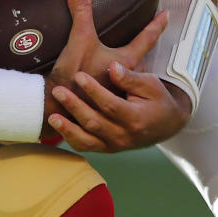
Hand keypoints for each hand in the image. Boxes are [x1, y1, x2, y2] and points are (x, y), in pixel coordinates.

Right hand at [41, 0, 168, 142]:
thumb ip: (81, 10)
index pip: (147, 39)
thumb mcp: (79, 39)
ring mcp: (117, 92)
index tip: (167, 15)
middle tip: (150, 41)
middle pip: (142, 61)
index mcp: (126, 62)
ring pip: (131, 78)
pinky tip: (108, 82)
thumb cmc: (74, 74)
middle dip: (146, 51)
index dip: (156, 25)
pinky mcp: (104, 102)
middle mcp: (126, 79)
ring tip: (130, 63)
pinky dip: (117, 83)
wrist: (58, 105)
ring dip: (132, 70)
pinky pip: (117, 90)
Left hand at [47, 62, 191, 154]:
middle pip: (95, 123)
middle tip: (58, 91)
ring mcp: (114, 145)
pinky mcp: (106, 149)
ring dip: (68, 129)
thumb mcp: (151, 84)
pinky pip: (86, 147)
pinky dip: (70, 139)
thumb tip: (112, 67)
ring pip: (87, 140)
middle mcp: (124, 136)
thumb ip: (130, 78)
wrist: (166, 125)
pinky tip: (57, 127)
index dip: (94, 91)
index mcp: (136, 118)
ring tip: (52, 116)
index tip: (79, 75)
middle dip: (75, 107)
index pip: (111, 105)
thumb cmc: (157, 99)